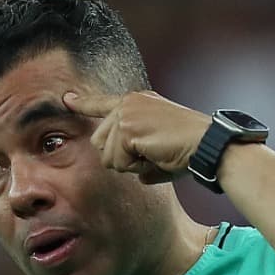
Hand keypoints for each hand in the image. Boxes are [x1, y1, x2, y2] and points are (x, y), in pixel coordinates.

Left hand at [62, 90, 211, 183]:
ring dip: (129, 164)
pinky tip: (154, 154)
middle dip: (120, 158)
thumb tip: (137, 175)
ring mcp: (126, 113)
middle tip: (150, 153)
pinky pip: (118, 161)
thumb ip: (139, 154)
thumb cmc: (188, 150)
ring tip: (154, 153)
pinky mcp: (127, 128)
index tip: (67, 98)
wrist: (207, 144)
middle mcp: (128, 103)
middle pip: (99, 142)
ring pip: (106, 155)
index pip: (102, 103)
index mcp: (137, 102)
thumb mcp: (157, 146)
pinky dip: (136, 166)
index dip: (83, 102)